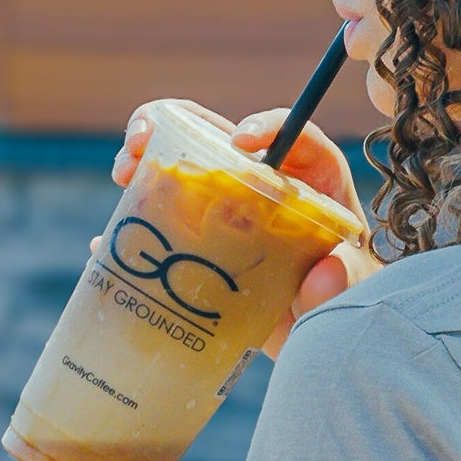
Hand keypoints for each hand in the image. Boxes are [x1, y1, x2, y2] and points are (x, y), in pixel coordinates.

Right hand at [112, 101, 383, 358]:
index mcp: (313, 181)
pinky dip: (129, 226)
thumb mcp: (355, 289)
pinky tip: (105, 243)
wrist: (321, 335)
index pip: (294, 137)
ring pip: (178, 166)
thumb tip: (324, 272)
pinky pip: (157, 220)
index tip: (242, 141)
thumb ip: (348, 279)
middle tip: (143, 142)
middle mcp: (263, 184)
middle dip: (174, 125)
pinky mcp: (197, 239)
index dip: (268, 126)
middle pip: (216, 134)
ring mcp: (224, 208)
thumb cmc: (345, 298)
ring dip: (141, 158)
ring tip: (122, 173)